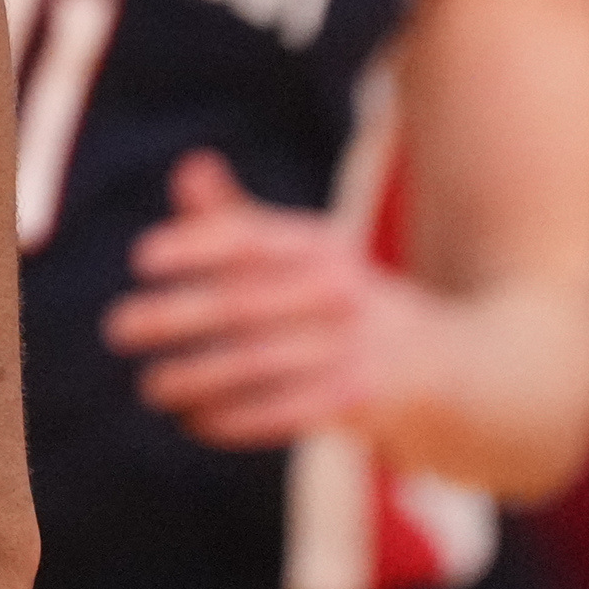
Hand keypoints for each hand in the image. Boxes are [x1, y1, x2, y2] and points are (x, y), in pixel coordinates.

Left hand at [103, 150, 426, 452]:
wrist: (472, 368)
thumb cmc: (360, 305)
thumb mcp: (311, 254)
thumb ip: (242, 220)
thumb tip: (188, 166)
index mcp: (322, 245)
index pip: (250, 237)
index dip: (194, 245)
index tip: (140, 258)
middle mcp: (341, 289)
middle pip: (245, 302)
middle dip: (175, 316)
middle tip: (116, 328)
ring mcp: (358, 346)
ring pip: (260, 363)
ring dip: (197, 377)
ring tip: (151, 386)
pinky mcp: (368, 399)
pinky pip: (290, 410)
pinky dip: (239, 418)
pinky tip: (197, 422)